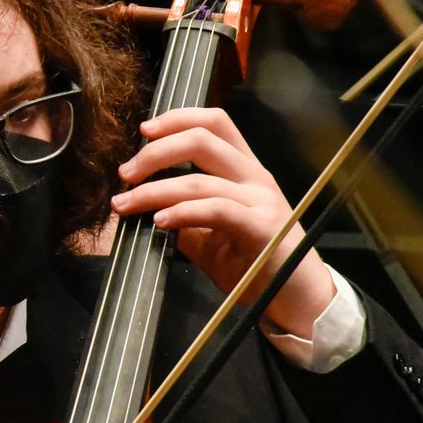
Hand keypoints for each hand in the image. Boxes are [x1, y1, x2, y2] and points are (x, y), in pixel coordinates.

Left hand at [108, 107, 333, 337]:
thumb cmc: (255, 267)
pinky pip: (217, 210)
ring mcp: (262, 201)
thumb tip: (141, 205)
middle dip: (155, 152)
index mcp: (245, 170)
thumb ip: (183, 214)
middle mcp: (255, 177)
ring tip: (125, 205)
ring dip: (153, 190)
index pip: (214, 123)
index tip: (143, 131)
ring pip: (199, 180)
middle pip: (202, 140)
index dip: (176, 119)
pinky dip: (182, 212)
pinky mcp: (263, 229)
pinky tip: (159, 221)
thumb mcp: (210, 235)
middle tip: (125, 174)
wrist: (298, 303)